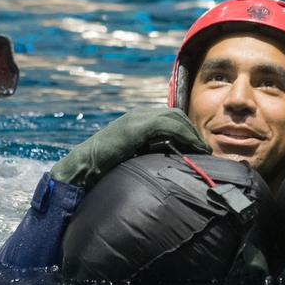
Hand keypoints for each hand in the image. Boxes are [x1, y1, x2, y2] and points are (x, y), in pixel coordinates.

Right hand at [50, 107, 208, 188]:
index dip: (187, 131)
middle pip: (175, 115)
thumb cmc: (103, 170)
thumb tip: (168, 164)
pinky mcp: (136, 127)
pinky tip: (192, 148)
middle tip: (204, 150)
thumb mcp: (131, 158)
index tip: (198, 148)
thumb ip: (147, 154)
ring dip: (191, 133)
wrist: (81, 169)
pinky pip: (167, 125)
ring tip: (202, 151)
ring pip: (174, 118)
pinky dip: (184, 135)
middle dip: (192, 131)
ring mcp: (136, 119)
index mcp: (136, 121)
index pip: (170, 118)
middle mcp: (138, 115)